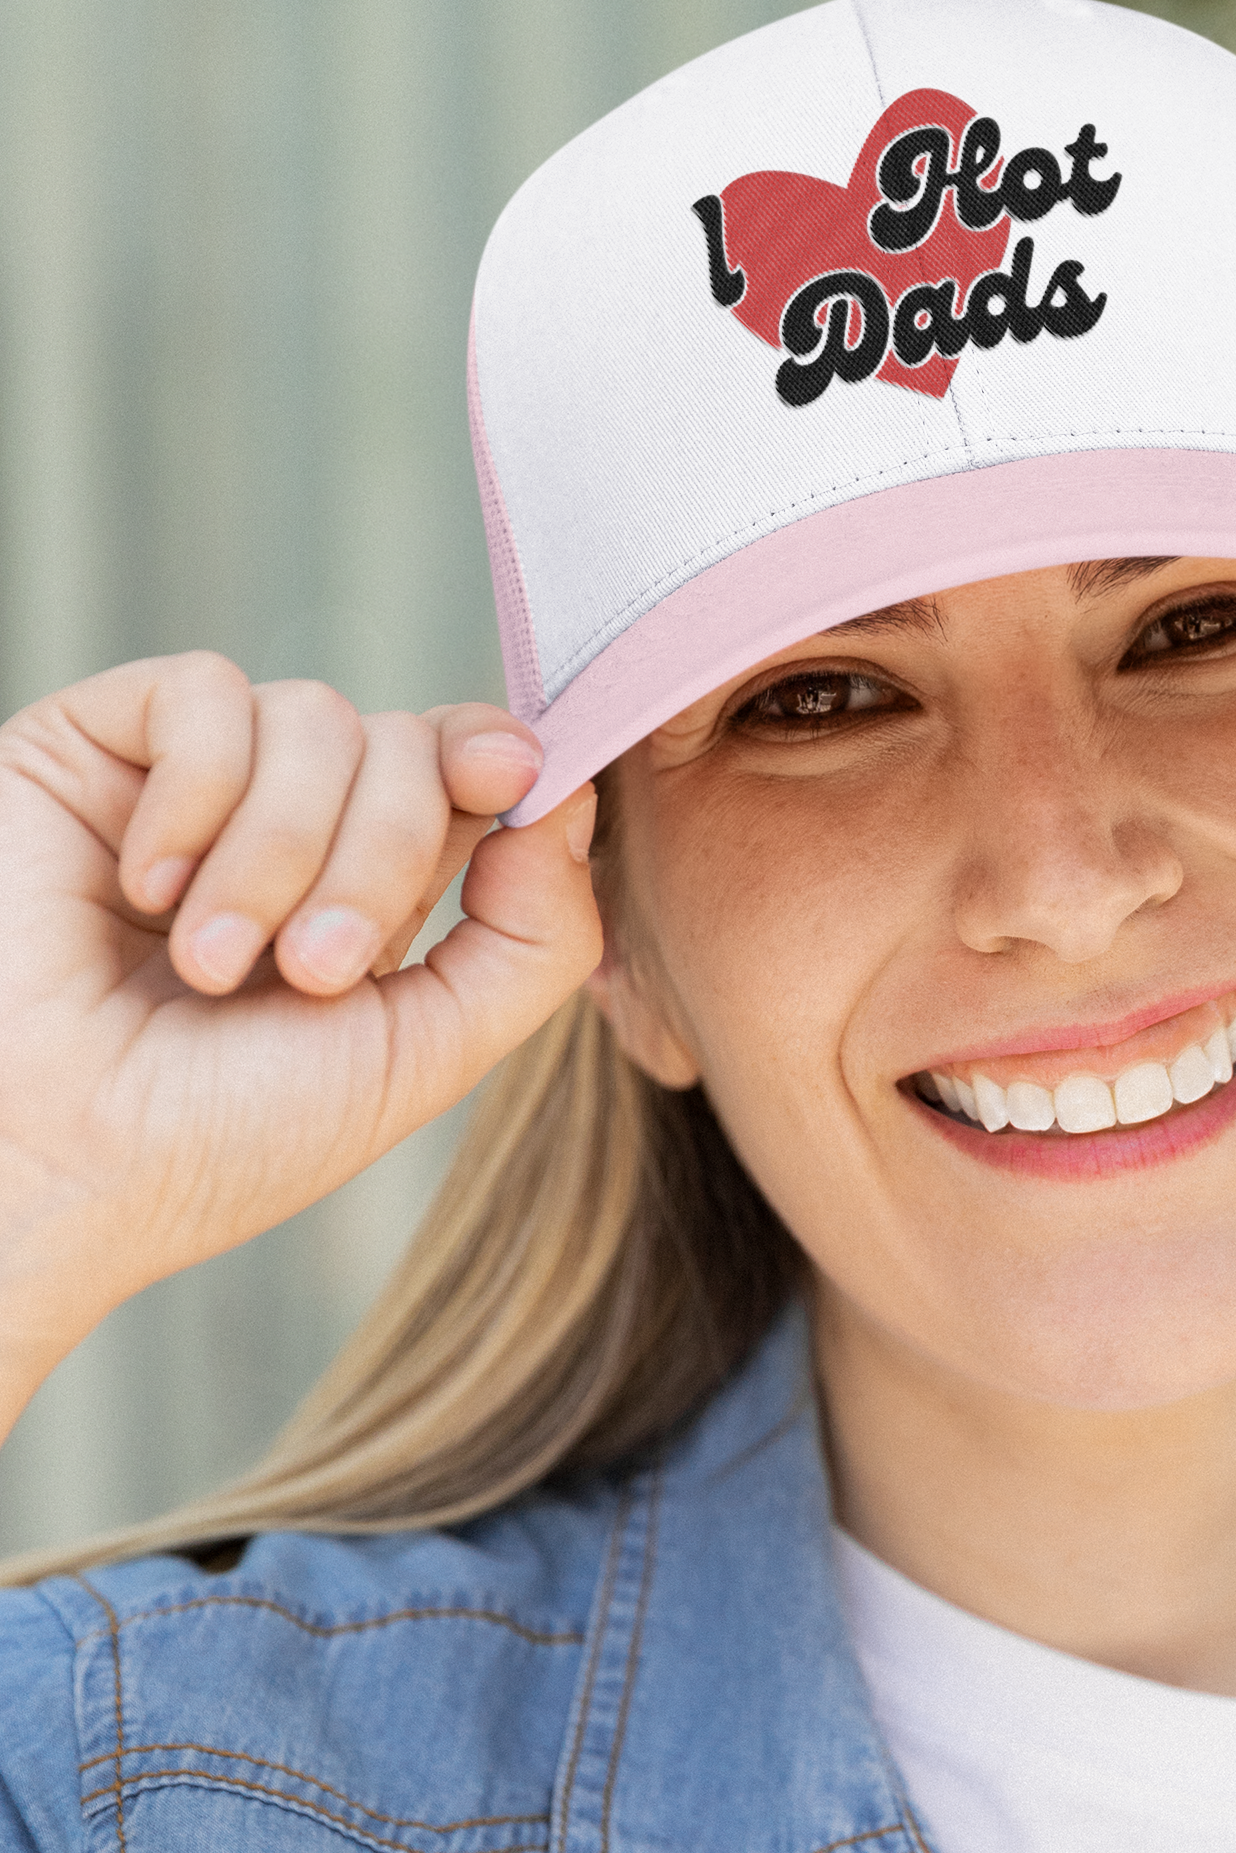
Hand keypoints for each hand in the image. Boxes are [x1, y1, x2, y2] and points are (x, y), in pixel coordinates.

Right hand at [0, 653, 600, 1427]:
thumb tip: (568, 800)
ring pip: (315, 717)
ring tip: (209, 964)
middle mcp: (287, 830)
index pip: (465, 773)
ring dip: (279, 852)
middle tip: (308, 973)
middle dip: (380, 858)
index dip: (501, 758)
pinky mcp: (94, 748)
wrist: (48, 1160)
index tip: (515, 778)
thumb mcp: (420, 1056)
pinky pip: (204, 692)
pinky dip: (199, 793)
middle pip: (407, 745)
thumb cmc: (217, 1139)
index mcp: (368, 896)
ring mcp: (191, 785)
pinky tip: (146, 886)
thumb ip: (533, 941)